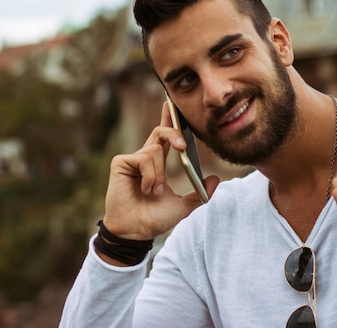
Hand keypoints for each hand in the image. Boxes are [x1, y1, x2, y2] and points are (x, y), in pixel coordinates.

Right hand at [102, 102, 218, 240]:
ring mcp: (132, 159)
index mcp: (157, 163)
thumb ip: (200, 193)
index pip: (164, 136)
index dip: (168, 119)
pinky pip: (144, 158)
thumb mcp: (182, 206)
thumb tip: (216, 179)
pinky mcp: (121, 163)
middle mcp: (144, 157)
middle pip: (160, 131)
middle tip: (183, 146)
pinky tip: (145, 189)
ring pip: (155, 150)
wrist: (136, 232)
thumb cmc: (154, 219)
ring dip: (160, 174)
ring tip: (155, 192)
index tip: (172, 103)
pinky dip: (150, 176)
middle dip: (173, 132)